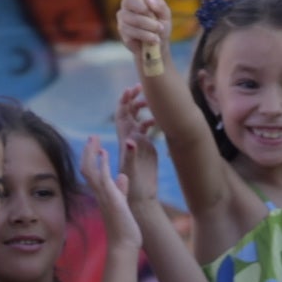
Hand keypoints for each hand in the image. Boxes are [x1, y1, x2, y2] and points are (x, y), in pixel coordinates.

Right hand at [80, 136, 140, 252]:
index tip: (94, 144)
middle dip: (88, 151)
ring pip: (90, 171)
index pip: (91, 172)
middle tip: (92, 136)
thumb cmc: (124, 228)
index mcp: (102, 194)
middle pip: (86, 168)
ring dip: (92, 153)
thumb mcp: (122, 204)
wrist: (124, 244)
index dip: (91, 157)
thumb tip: (122, 177)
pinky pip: (104, 179)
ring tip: (94, 139)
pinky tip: (105, 153)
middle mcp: (99, 194)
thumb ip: (121, 190)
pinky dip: (103, 165)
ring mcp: (103, 196)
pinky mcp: (112, 199)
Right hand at [115, 0, 171, 60]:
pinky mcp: (123, 33)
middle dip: (141, 7)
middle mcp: (127, 6)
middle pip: (127, 0)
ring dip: (147, 24)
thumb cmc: (161, 27)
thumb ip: (160, 6)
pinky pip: (131, 31)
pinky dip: (145, 35)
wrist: (158, 48)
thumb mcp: (165, 15)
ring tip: (159, 30)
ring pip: (130, 18)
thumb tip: (149, 0)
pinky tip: (154, 39)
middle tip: (152, 14)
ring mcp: (123, 19)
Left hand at [116, 86, 159, 205]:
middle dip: (133, 98)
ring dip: (142, 107)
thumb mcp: (131, 168)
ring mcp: (137, 141)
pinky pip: (146, 128)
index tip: (131, 89)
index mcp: (124, 139)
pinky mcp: (145, 147)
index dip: (124, 100)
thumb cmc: (133, 184)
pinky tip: (159, 119)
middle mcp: (129, 137)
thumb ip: (131, 154)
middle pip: (128, 112)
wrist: (139, 195)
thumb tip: (131, 140)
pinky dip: (151, 120)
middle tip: (142, 86)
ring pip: (137, 118)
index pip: (121, 114)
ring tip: (151, 102)